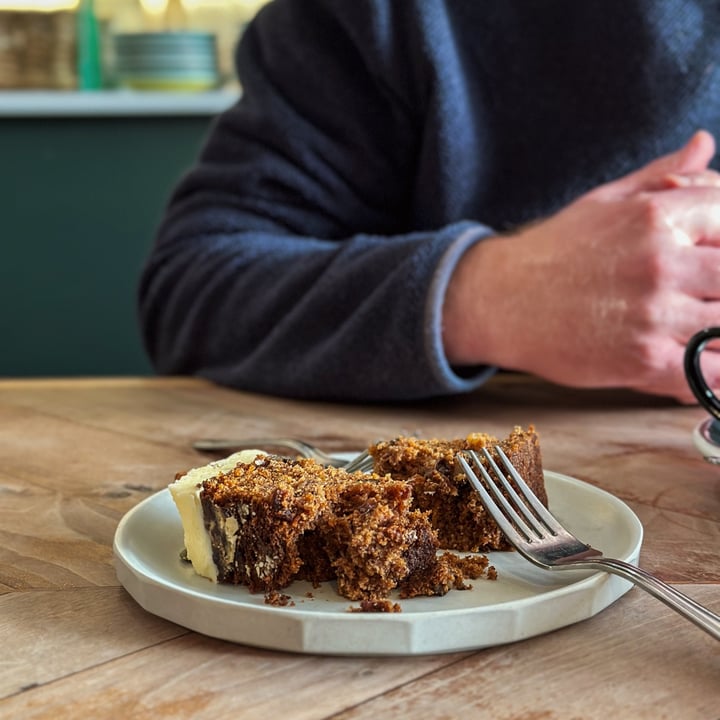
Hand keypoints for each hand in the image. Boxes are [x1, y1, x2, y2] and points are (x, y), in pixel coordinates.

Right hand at [443, 130, 719, 401]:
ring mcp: (655, 314)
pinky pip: (708, 374)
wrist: (499, 300)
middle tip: (703, 296)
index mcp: (658, 216)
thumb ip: (663, 174)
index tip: (710, 260)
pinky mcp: (643, 360)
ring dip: (718, 332)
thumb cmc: (550, 251)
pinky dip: (711, 376)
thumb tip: (704, 144)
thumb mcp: (605, 200)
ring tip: (698, 329)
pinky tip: (698, 363)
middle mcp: (662, 263)